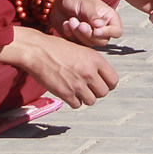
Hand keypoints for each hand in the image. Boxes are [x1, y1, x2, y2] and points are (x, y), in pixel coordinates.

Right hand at [0, 28, 118, 107]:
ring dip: (85, 97)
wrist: (38, 51)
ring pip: (91, 101)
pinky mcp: (66, 93)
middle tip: (88, 88)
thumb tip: (101, 76)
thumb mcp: (81, 50)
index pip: (113, 80)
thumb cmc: (57, 49)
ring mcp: (78, 84)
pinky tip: (68, 92)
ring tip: (77, 89)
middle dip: (96, 91)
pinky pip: (77, 105)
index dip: (108, 84)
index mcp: (96, 59)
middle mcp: (89, 72)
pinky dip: (73, 101)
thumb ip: (93, 63)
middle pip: (104, 92)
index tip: (102, 84)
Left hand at [49, 0, 122, 46]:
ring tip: (71, 20)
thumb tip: (100, 25)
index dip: (108, 33)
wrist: (59, 1)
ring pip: (89, 44)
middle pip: (101, 41)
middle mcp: (102, 28)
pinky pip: (76, 44)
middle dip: (88, 34)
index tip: (95, 31)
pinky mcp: (78, 39)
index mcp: (109, 17)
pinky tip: (66, 24)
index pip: (116, 31)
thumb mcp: (86, 4)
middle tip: (79, 24)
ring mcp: (90, 35)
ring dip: (78, 34)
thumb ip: (93, 16)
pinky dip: (70, 35)